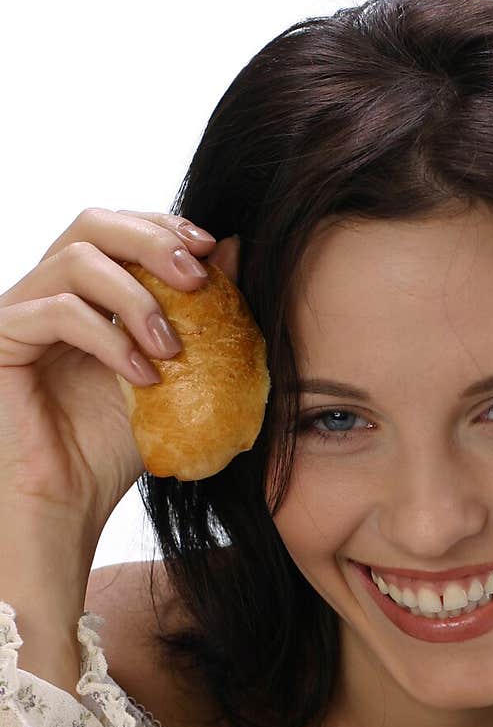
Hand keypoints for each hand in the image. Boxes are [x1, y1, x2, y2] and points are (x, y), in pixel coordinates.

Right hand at [0, 208, 237, 545]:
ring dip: (136, 297)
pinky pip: (57, 312)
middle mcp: (48, 292)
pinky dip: (108, 338)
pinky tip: (142, 377)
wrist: (70, 503)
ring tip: (171, 348)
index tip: (213, 251)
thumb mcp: (174, 375)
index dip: (165, 227)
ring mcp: (21, 312)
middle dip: (153, 241)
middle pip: (93, 223)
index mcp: (85, 292)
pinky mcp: (2, 339)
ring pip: (76, 259)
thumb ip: (200, 312)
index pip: (120, 228)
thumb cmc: (114, 448)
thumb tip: (236, 249)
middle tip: (198, 278)